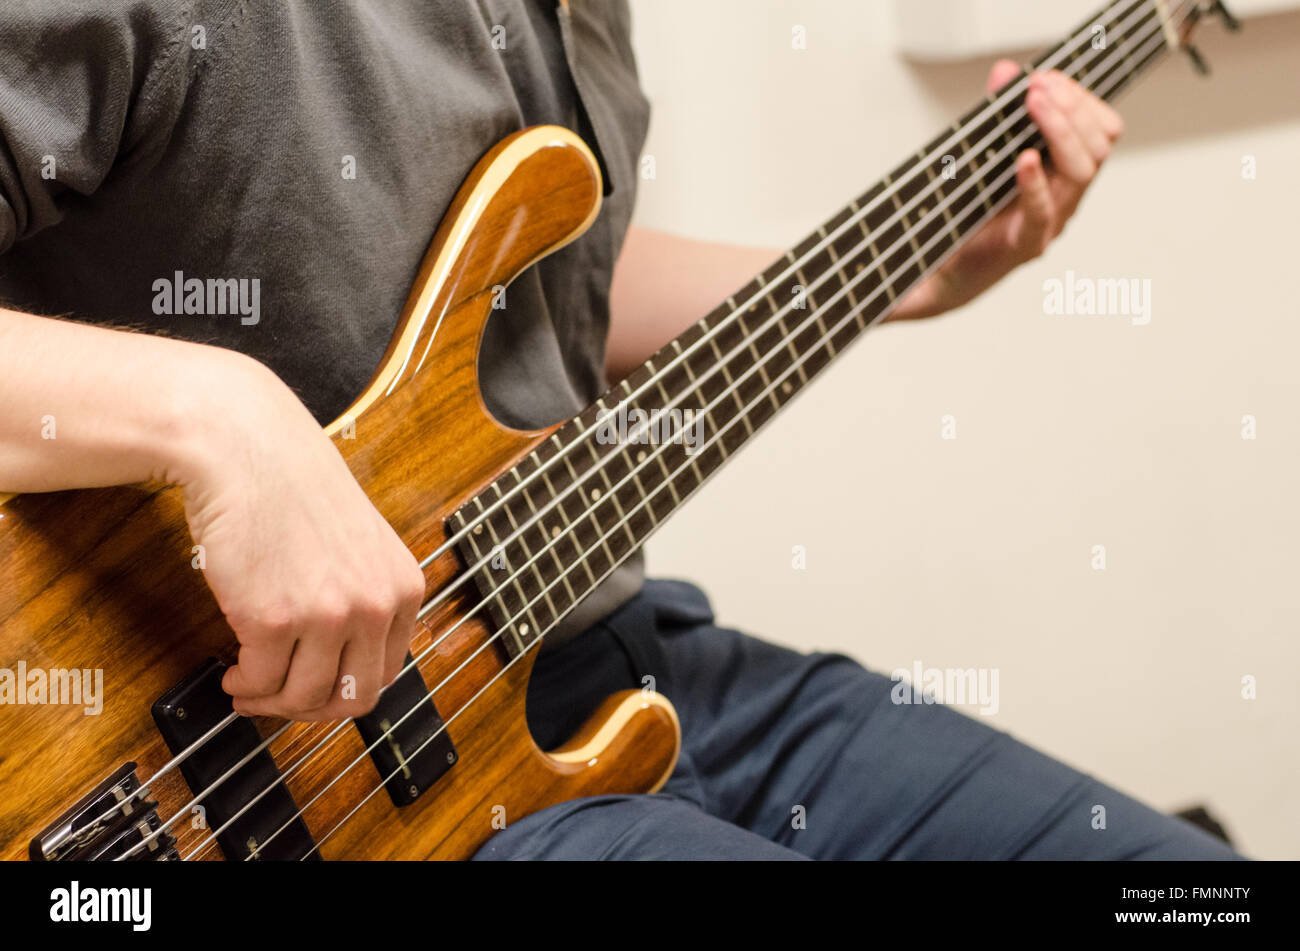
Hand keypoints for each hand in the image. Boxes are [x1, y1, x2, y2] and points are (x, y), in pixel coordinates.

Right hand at [174, 354, 425, 720]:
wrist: (249, 449)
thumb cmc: (295, 490)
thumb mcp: (362, 545)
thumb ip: (365, 598)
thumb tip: (344, 664)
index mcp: (404, 587)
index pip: (387, 673)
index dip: (345, 691)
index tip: (316, 688)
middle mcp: (376, 604)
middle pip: (353, 698)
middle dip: (311, 708)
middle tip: (280, 697)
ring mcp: (329, 615)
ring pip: (305, 700)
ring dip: (273, 703)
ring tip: (250, 685)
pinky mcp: (276, 619)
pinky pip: (262, 682)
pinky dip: (245, 687)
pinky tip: (234, 672)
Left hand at [890, 60, 1124, 320]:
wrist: (943, 272)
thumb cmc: (970, 213)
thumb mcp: (986, 157)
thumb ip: (998, 114)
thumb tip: (1005, 70)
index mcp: (1065, 174)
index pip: (1101, 130)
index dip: (1081, 99)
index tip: (1048, 77)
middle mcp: (1067, 198)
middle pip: (1098, 146)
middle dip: (1072, 108)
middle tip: (1039, 87)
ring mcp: (1051, 223)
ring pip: (1082, 172)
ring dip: (1061, 131)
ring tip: (1034, 104)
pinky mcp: (1024, 245)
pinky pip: (1042, 212)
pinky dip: (1034, 183)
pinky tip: (1024, 159)